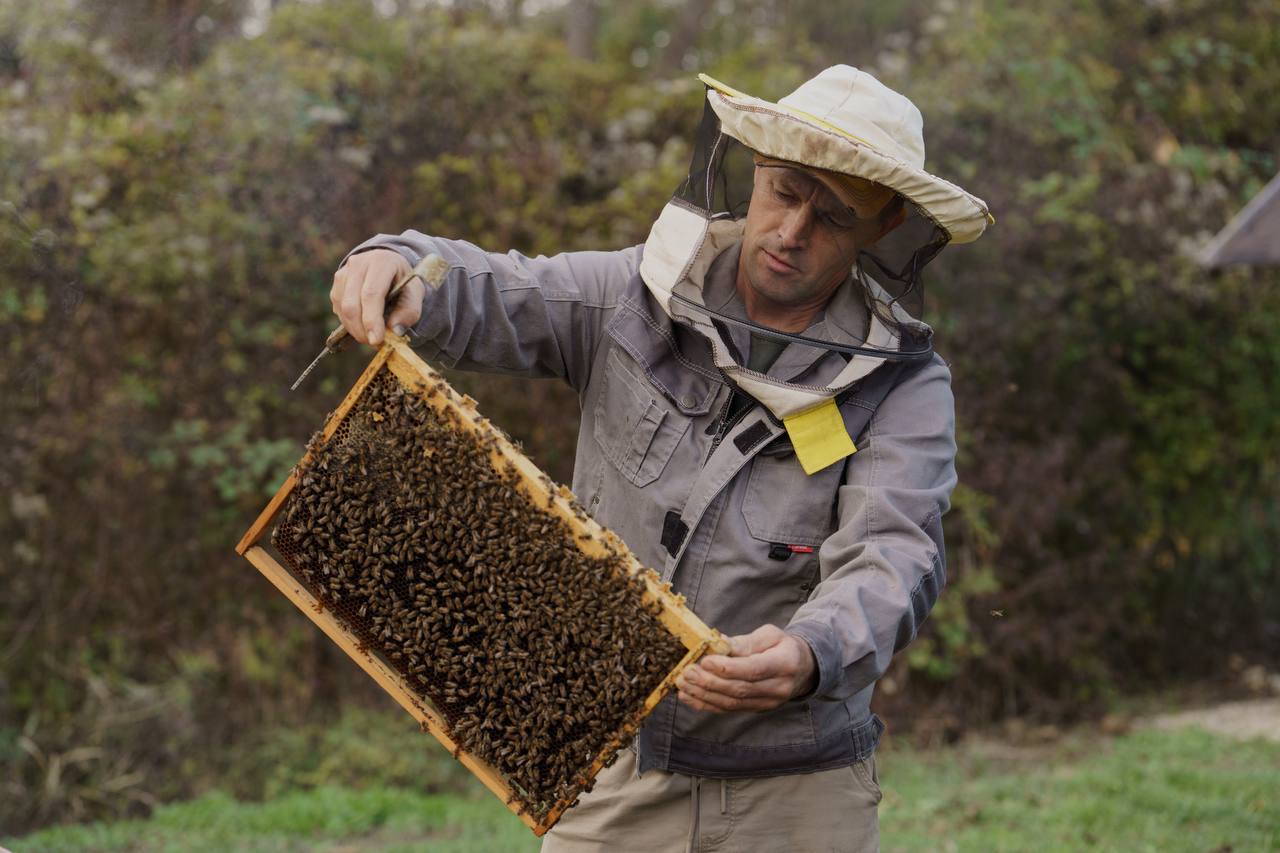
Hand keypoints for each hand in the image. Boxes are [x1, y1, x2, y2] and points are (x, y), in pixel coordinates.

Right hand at [330, 248, 423, 345]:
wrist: (390, 266)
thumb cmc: (403, 282)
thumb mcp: (415, 294)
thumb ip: (409, 312)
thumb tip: (394, 331)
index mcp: (382, 262)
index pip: (371, 294)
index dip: (371, 320)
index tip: (376, 340)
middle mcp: (359, 263)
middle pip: (352, 303)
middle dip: (361, 329)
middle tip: (374, 343)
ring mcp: (344, 272)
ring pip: (343, 308)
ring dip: (355, 328)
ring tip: (371, 335)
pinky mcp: (337, 283)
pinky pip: (338, 308)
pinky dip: (349, 322)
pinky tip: (363, 325)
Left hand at [675, 624, 816, 712]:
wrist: (801, 669)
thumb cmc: (782, 646)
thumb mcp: (771, 635)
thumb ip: (746, 642)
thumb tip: (718, 643)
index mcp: (784, 664)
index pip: (754, 669)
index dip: (728, 668)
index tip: (705, 661)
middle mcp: (778, 688)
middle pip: (740, 689)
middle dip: (710, 682)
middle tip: (687, 672)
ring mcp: (767, 703)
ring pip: (732, 702)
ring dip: (704, 694)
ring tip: (683, 684)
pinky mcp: (756, 710)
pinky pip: (729, 709)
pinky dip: (706, 704)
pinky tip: (689, 697)